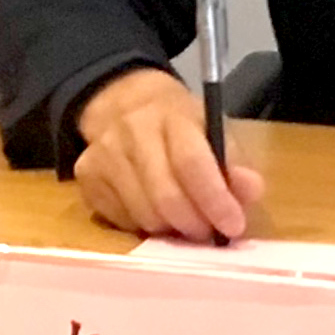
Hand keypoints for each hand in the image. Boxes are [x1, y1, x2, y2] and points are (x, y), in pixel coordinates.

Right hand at [72, 68, 264, 240]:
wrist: (124, 101)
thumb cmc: (179, 123)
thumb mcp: (212, 127)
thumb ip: (233, 161)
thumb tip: (249, 193)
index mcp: (173, 116)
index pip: (192, 163)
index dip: (214, 200)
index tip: (233, 225)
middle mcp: (133, 132)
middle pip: (165, 196)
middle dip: (194, 224)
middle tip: (209, 233)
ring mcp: (104, 155)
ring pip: (142, 215)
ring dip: (171, 229)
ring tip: (184, 223)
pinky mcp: (86, 177)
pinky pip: (120, 220)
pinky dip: (144, 227)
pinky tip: (155, 213)